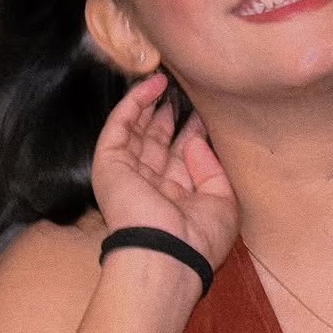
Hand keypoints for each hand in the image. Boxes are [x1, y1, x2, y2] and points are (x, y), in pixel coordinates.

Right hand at [91, 73, 238, 272]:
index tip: (203, 109)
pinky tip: (150, 85)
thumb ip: (214, 171)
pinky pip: (118, 127)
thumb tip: (195, 143)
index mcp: (176, 199)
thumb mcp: (223, 204)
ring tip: (165, 79)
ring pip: (136, 131)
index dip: (191, 132)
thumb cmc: (199, 238)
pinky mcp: (109, 164)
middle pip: (157, 142)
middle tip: (182, 89)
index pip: (181, 157)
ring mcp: (128, 174)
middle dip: (168, 116)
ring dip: (149, 104)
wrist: (166, 253)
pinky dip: (132, 104)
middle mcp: (151, 186)